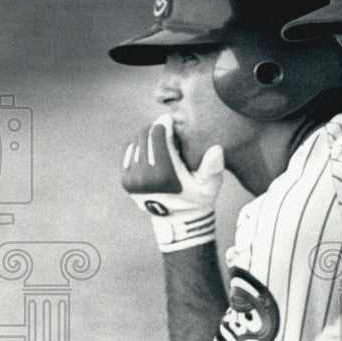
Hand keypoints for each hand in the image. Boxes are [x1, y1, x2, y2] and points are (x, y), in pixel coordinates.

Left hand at [122, 113, 223, 251]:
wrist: (179, 221)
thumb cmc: (198, 199)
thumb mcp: (210, 186)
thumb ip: (213, 167)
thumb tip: (216, 148)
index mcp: (164, 176)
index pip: (157, 135)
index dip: (165, 122)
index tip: (172, 119)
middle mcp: (143, 178)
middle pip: (144, 136)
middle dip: (156, 127)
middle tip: (167, 126)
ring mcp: (132, 180)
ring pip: (136, 142)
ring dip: (148, 136)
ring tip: (162, 137)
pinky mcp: (126, 181)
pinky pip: (129, 151)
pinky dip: (140, 145)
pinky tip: (152, 147)